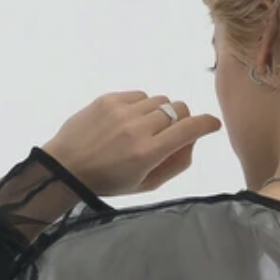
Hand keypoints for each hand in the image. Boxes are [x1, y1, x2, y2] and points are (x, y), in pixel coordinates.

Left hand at [42, 91, 222, 197]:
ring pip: (160, 101)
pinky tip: (131, 120)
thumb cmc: (110, 181)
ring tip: (147, 128)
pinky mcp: (109, 99)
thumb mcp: (147, 184)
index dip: (207, 124)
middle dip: (183, 119)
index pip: (189, 129)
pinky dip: (143, 106)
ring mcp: (122, 110)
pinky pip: (140, 95)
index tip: (213, 124)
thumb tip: (192, 141)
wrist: (67, 165)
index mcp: (148, 153)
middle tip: (173, 132)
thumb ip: (175, 163)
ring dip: (162, 113)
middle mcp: (138, 128)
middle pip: (178, 109)